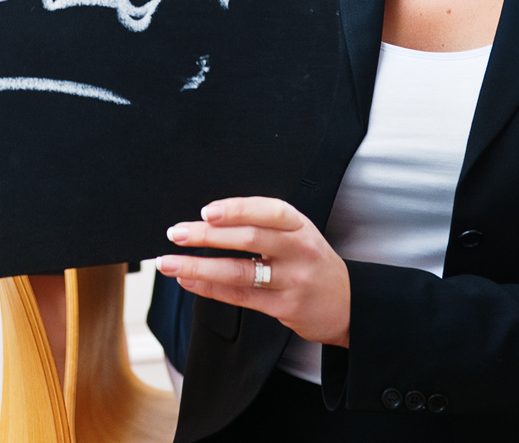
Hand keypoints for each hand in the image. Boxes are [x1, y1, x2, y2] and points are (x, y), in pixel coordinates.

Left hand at [156, 196, 349, 346]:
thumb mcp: (298, 234)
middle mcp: (298, 251)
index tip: (207, 211)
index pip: (269, 212)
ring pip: (240, 272)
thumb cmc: (312, 261)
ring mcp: (292, 282)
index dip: (237, 210)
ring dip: (200, 266)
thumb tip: (211, 217)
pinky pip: (240, 297)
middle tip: (177, 233)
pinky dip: (210, 288)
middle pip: (249, 240)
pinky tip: (189, 280)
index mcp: (299, 226)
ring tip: (170, 262)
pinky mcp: (284, 308)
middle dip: (208, 235)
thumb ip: (264, 224)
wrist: (348, 304)